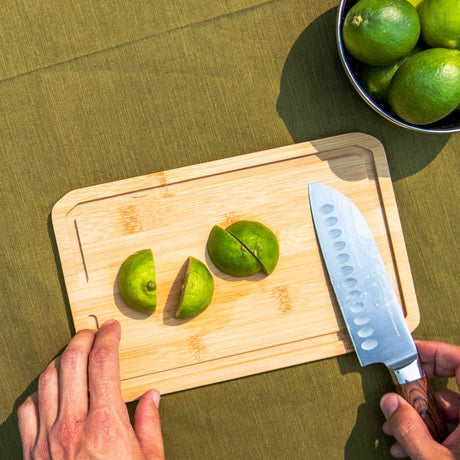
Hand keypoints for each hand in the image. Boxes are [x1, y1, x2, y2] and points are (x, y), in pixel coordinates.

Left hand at [17, 319, 164, 458]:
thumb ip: (150, 424)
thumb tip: (151, 397)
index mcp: (106, 424)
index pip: (103, 362)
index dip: (109, 338)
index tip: (113, 329)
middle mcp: (73, 425)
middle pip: (71, 361)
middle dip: (83, 338)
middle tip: (93, 332)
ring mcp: (47, 439)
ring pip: (46, 380)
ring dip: (60, 359)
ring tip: (73, 354)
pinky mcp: (31, 454)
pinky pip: (27, 410)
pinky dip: (38, 392)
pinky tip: (49, 391)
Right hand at [380, 340, 459, 458]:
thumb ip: (410, 431)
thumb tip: (389, 402)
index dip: (436, 352)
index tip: (410, 352)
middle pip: (447, 388)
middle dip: (416, 393)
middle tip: (395, 396)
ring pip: (445, 412)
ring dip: (417, 419)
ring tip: (393, 433)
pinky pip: (449, 429)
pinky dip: (427, 433)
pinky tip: (406, 446)